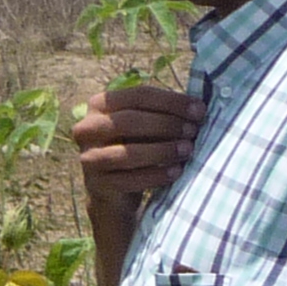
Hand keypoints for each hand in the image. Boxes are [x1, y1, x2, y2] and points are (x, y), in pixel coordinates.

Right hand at [73, 83, 201, 209]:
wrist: (116, 189)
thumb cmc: (136, 146)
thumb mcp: (146, 125)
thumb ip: (164, 112)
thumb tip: (200, 106)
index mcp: (100, 105)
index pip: (138, 95)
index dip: (171, 101)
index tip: (200, 110)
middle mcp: (86, 128)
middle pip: (128, 121)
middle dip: (166, 124)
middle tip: (194, 130)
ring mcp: (88, 157)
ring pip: (126, 152)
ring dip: (162, 150)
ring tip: (188, 150)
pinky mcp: (97, 184)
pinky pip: (128, 179)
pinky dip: (156, 175)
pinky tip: (176, 172)